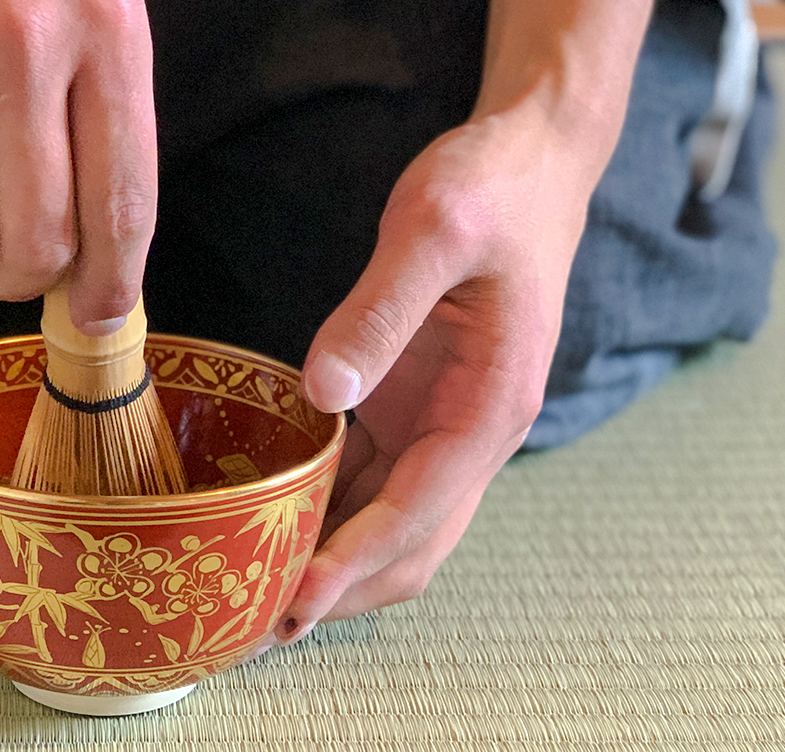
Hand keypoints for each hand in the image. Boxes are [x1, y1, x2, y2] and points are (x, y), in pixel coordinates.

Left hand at [279, 0, 686, 639]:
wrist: (531, 159)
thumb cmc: (492, 187)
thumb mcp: (434, 228)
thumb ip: (380, 311)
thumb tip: (324, 394)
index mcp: (490, 404)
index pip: (418, 509)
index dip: (354, 561)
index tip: (293, 601)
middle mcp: (473, 430)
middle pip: (412, 544)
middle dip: (343, 590)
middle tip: (257, 624)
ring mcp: (445, 421)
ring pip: (394, 521)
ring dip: (335, 563)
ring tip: (253, 590)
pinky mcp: (416, 400)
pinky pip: (375, 477)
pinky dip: (332, 511)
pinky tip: (273, 520)